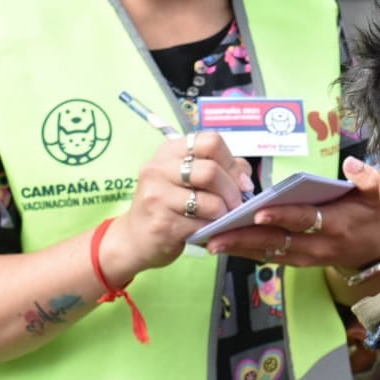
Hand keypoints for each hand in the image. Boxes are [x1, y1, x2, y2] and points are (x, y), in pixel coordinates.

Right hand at [99, 131, 251, 283]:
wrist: (134, 238)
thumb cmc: (168, 205)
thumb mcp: (187, 180)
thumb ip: (218, 170)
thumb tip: (245, 178)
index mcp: (169, 151)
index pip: (210, 141)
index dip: (231, 161)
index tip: (240, 181)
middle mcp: (158, 168)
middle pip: (211, 171)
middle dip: (232, 190)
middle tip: (236, 204)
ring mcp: (157, 195)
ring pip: (210, 200)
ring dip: (224, 212)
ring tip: (222, 217)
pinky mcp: (162, 223)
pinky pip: (202, 224)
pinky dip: (213, 228)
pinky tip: (209, 229)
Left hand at [207, 157, 379, 268]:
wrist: (372, 251)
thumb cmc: (369, 216)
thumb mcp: (376, 196)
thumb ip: (367, 179)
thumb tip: (352, 163)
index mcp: (335, 225)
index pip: (304, 220)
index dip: (281, 217)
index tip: (257, 213)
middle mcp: (316, 245)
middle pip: (277, 241)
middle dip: (245, 238)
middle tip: (215, 235)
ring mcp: (305, 257)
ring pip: (268, 252)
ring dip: (239, 248)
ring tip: (211, 241)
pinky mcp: (296, 261)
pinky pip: (268, 256)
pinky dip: (246, 251)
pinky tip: (224, 245)